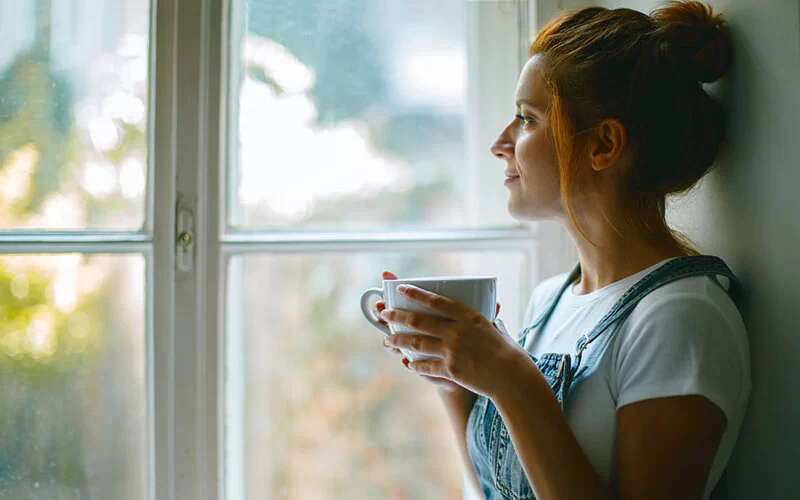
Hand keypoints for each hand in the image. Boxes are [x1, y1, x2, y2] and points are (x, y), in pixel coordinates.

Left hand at [380, 283, 525, 397]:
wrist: (513, 378)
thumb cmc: (508, 352)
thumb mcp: (496, 328)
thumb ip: (487, 319)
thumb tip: (491, 309)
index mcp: (468, 316)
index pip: (435, 300)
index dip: (415, 293)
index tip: (400, 288)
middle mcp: (457, 331)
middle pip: (419, 320)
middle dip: (397, 316)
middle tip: (383, 314)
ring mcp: (452, 350)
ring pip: (416, 343)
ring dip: (398, 340)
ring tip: (386, 340)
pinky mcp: (451, 370)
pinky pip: (426, 366)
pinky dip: (415, 364)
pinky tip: (407, 363)